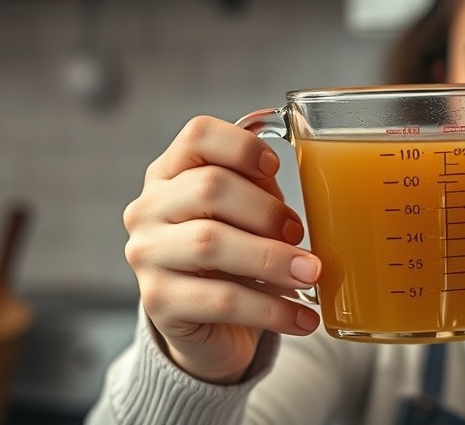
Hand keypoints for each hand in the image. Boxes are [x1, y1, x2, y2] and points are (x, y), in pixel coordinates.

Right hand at [123, 116, 320, 383]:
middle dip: (266, 211)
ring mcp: (147, 256)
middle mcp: (149, 209)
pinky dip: (271, 309)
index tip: (277, 166)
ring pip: (210, 243)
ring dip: (273, 259)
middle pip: (209, 187)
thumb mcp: (249, 217)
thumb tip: (317, 186)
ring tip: (311, 275)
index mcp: (172, 174)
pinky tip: (302, 317)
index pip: (198, 136)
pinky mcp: (159, 303)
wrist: (212, 328)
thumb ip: (265, 193)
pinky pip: (221, 300)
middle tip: (300, 235)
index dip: (241, 145)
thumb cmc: (237, 258)